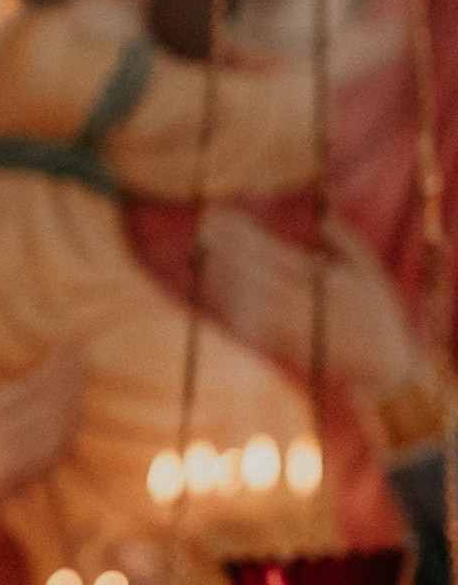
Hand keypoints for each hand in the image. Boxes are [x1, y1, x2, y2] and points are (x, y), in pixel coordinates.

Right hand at [0, 331, 85, 504]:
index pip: (27, 388)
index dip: (51, 368)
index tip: (66, 348)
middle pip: (44, 404)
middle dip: (67, 379)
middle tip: (81, 358)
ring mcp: (15, 458)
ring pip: (53, 425)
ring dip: (71, 400)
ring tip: (81, 378)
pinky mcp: (27, 472)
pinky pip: (54, 448)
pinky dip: (68, 428)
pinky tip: (75, 410)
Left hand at [199, 207, 421, 399]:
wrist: (383, 367)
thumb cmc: (376, 314)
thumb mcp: (369, 271)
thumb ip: (345, 241)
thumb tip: (323, 217)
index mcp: (324, 282)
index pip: (275, 253)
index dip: (246, 236)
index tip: (224, 217)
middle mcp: (304, 305)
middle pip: (256, 272)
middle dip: (228, 248)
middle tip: (203, 226)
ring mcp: (291, 328)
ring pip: (247, 297)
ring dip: (222, 274)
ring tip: (200, 250)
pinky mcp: (283, 348)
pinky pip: (249, 323)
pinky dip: (229, 304)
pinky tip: (211, 285)